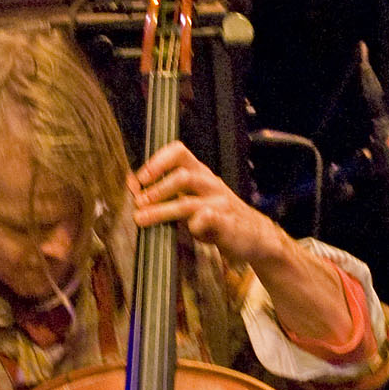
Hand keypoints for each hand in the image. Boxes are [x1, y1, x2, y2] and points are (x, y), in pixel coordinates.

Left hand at [130, 141, 286, 267]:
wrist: (255, 236)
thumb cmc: (219, 217)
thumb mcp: (194, 199)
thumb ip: (168, 193)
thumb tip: (132, 186)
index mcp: (201, 174)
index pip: (179, 153)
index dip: (157, 162)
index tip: (139, 179)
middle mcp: (210, 184)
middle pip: (181, 176)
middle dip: (156, 189)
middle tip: (138, 202)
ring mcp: (219, 203)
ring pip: (188, 202)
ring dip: (161, 210)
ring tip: (142, 218)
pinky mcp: (227, 223)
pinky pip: (209, 218)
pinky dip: (196, 224)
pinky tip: (188, 229)